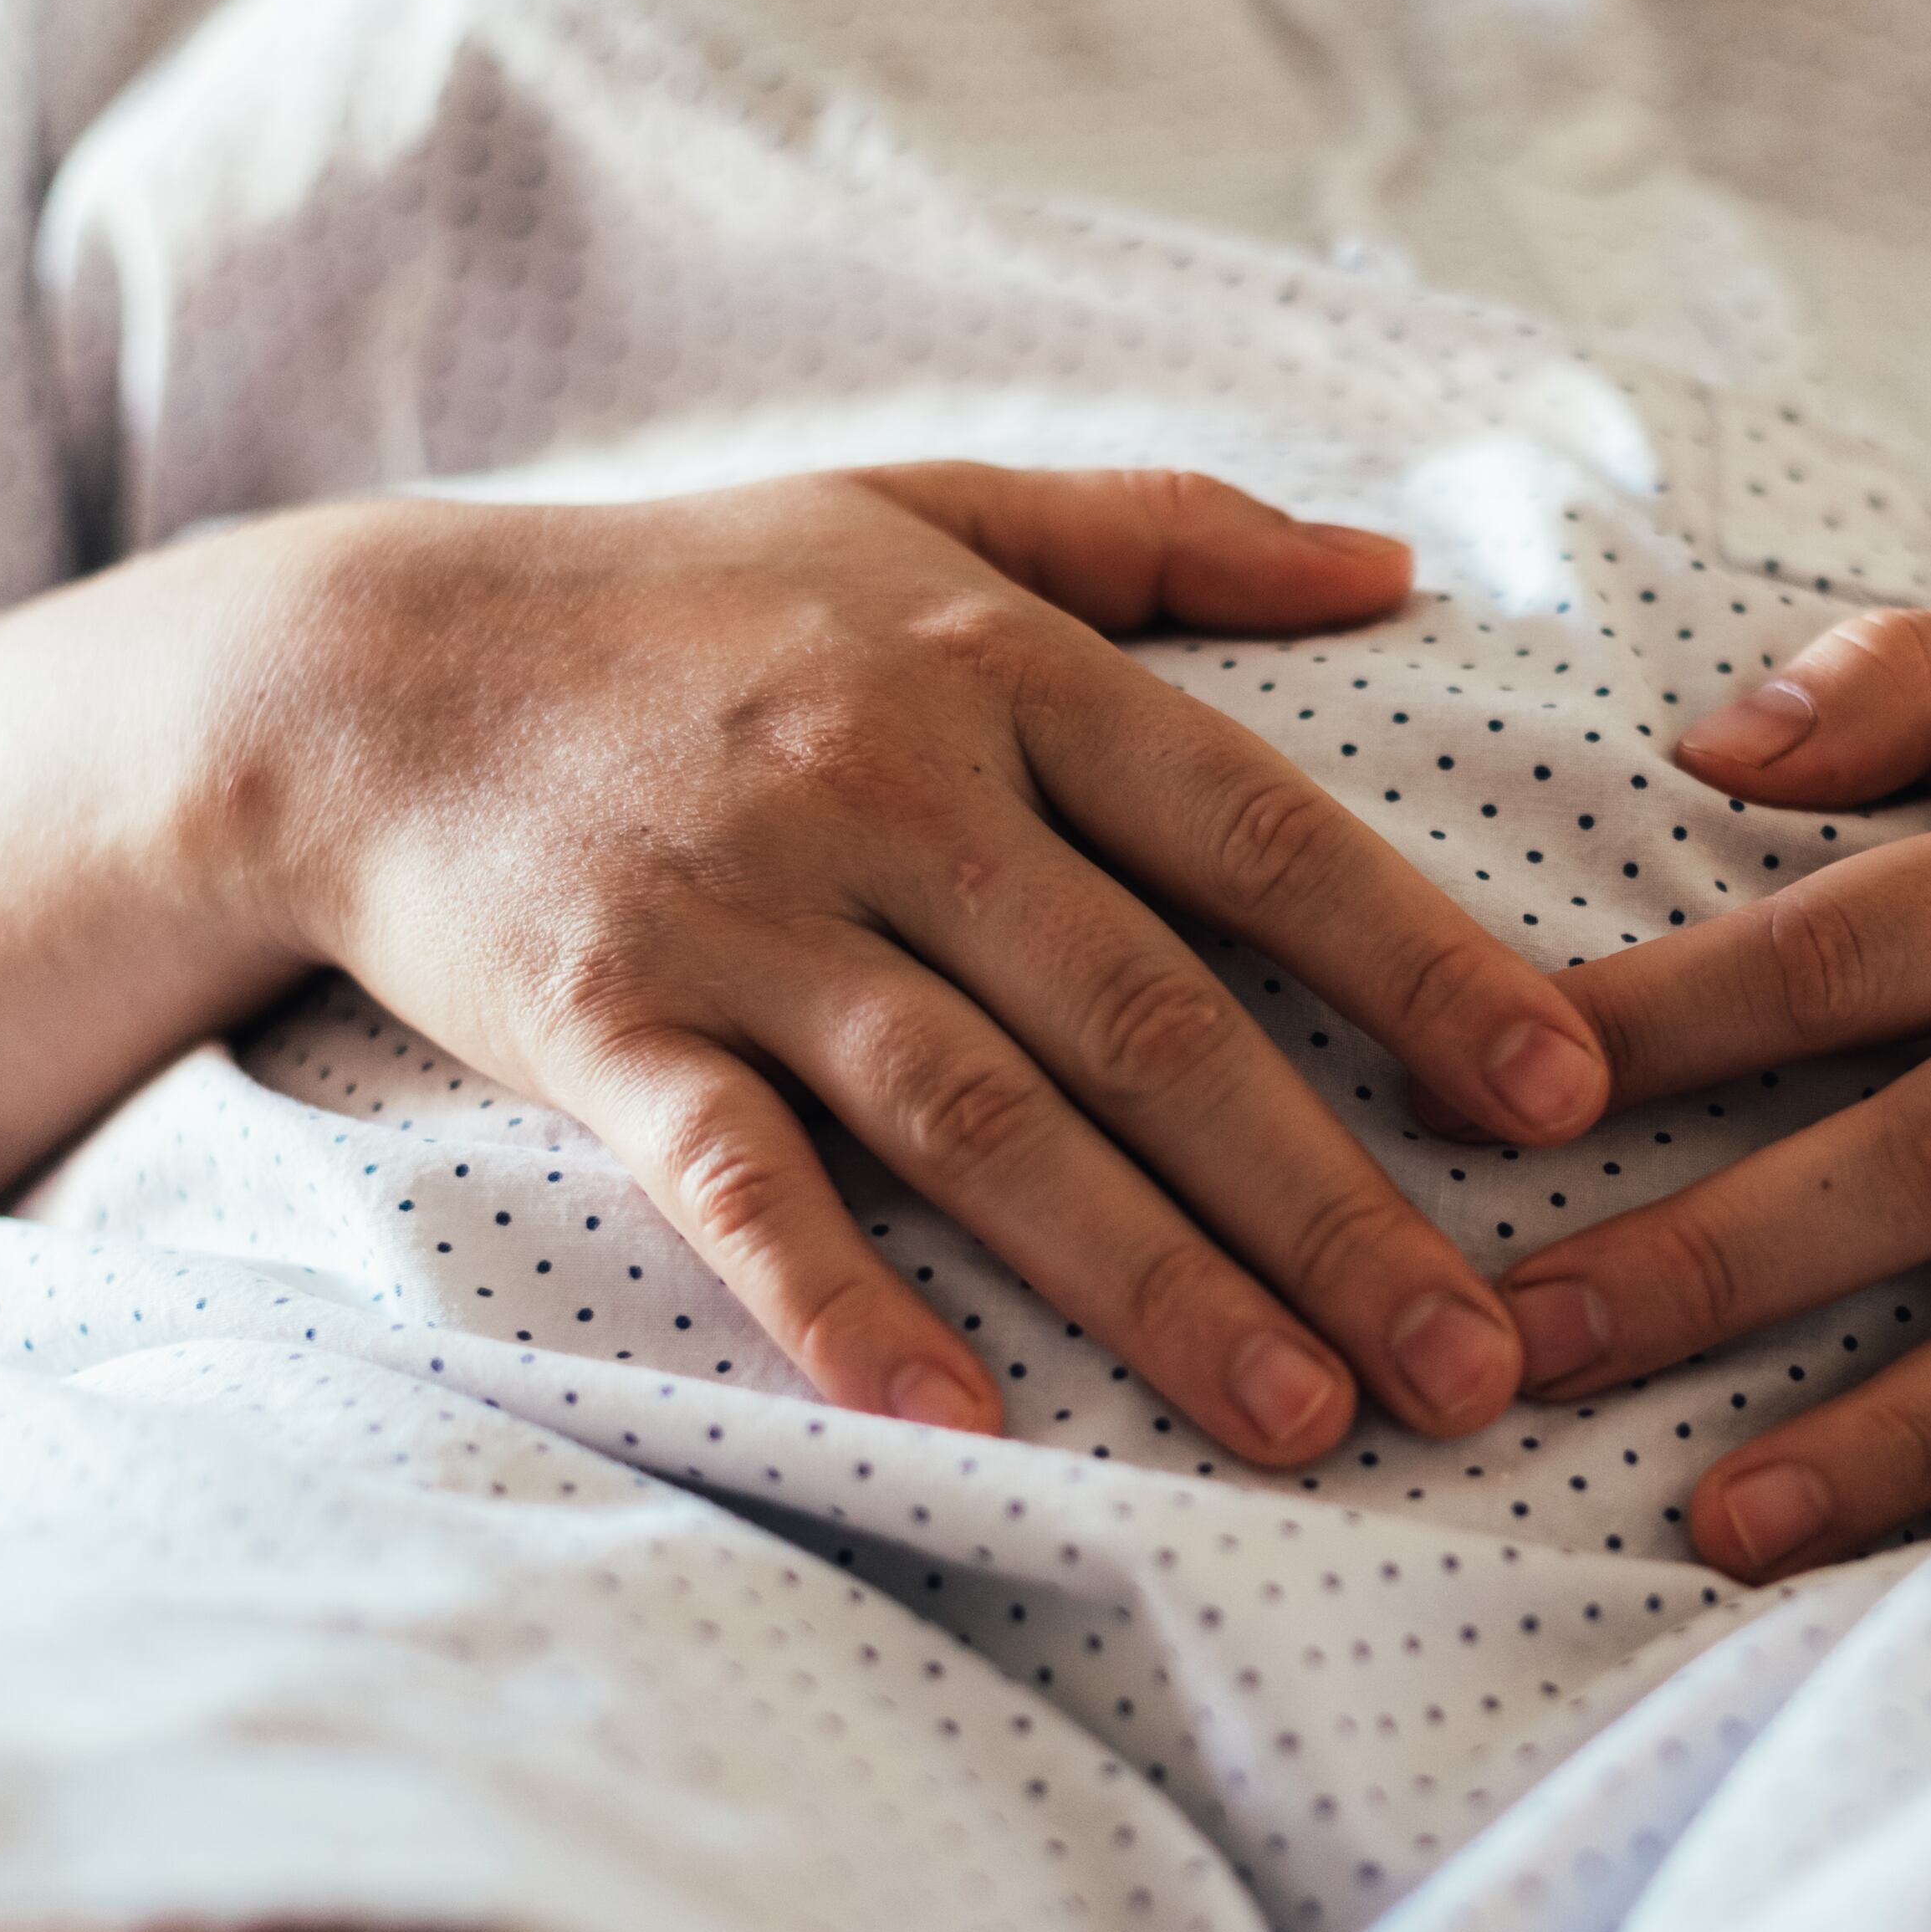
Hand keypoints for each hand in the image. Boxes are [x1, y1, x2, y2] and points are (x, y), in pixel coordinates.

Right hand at [240, 464, 1610, 1464]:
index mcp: (1001, 663)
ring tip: (1303, 1423)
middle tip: (1473, 1363)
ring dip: (1150, 1280)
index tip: (1569, 1098)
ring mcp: (744, 912)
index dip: (1422, 965)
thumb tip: (1399, 567)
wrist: (360, 665)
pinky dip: (840, 1299)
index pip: (1257, 829)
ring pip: (980, 1117)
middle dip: (1327, 1201)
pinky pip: (734, 1181)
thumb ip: (1170, 536)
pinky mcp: (601, 1022)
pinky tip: (960, 1421)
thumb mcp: (927, 508)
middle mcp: (892, 785)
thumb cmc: (690, 598)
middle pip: (1150, 1016)